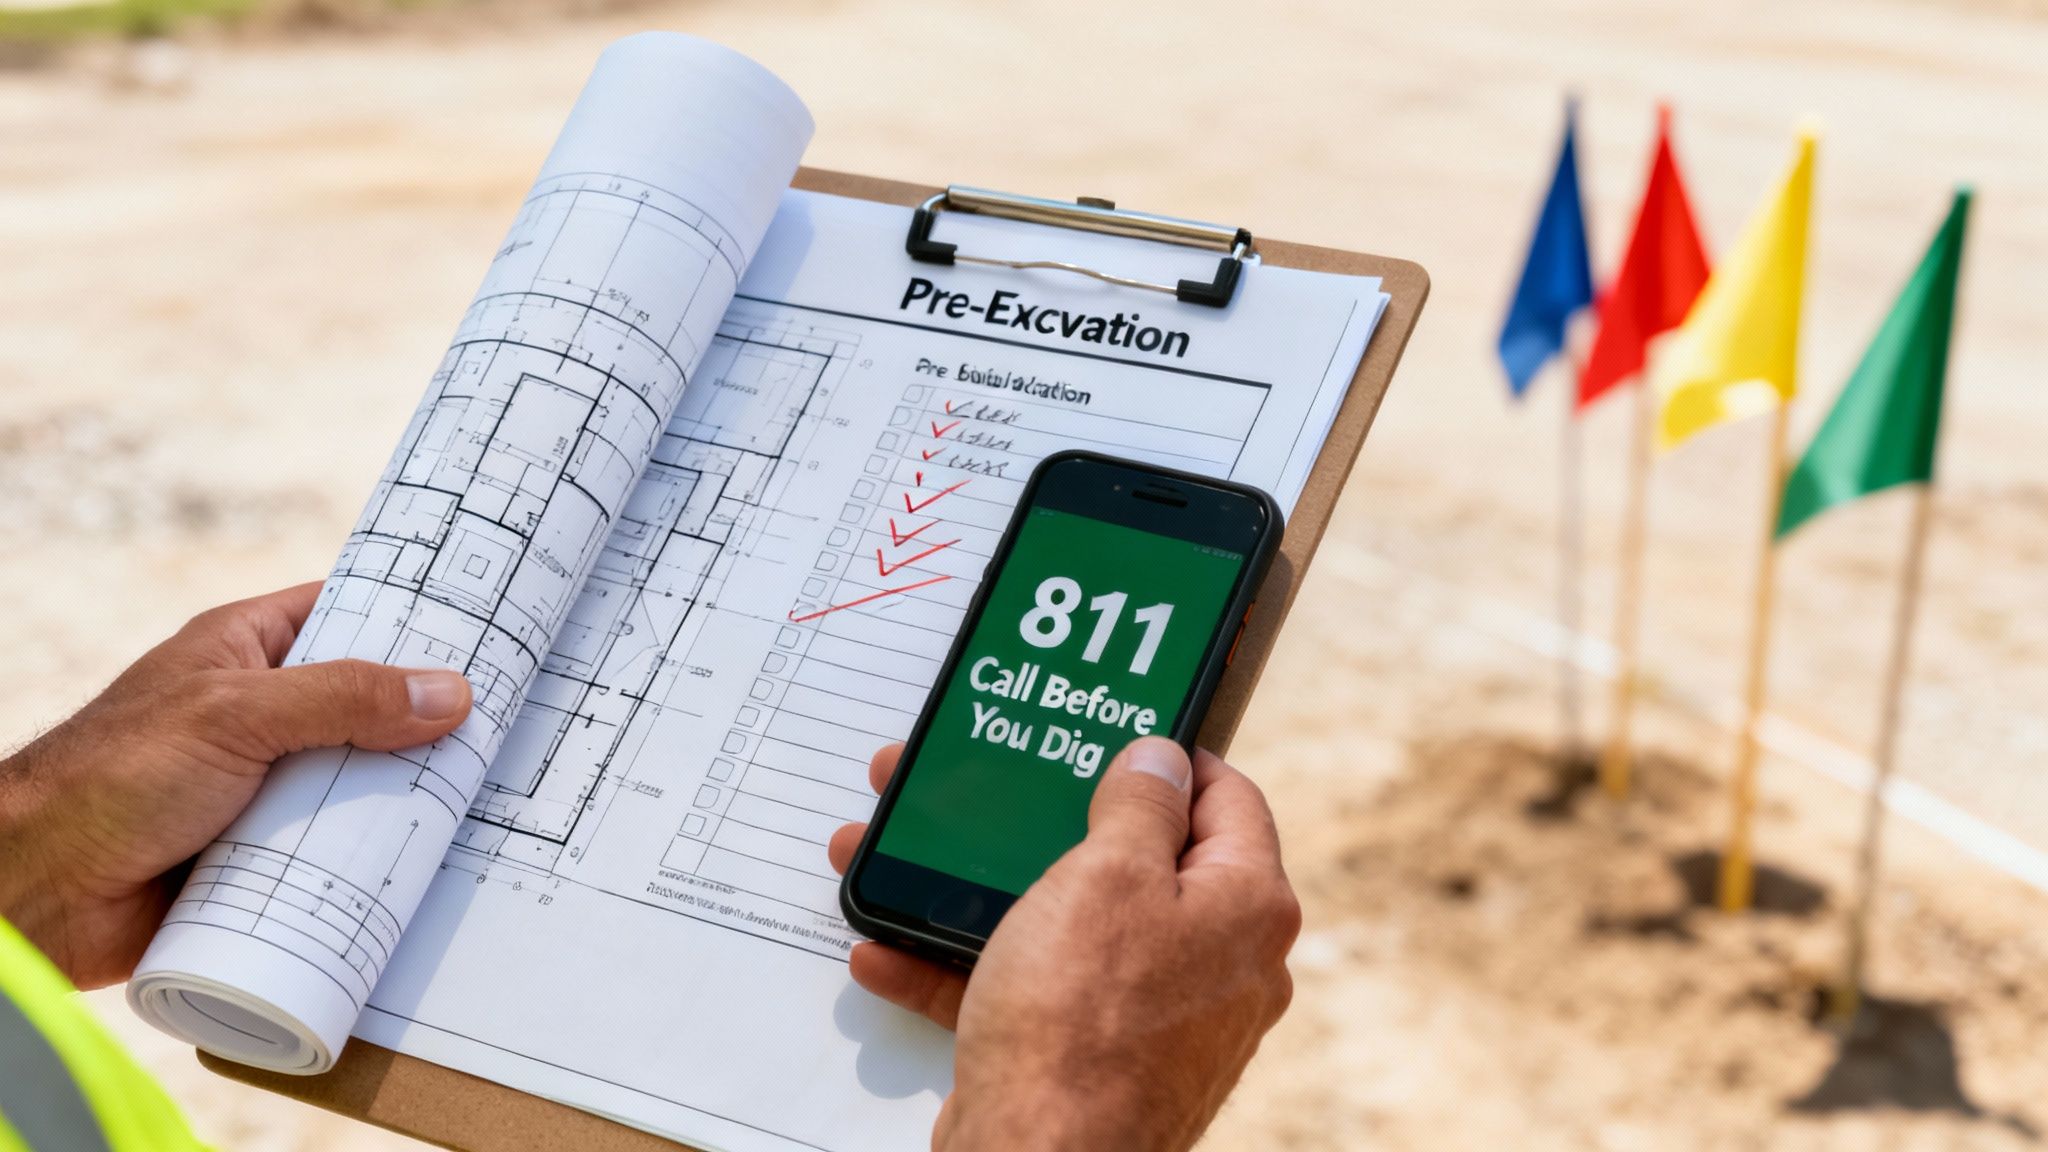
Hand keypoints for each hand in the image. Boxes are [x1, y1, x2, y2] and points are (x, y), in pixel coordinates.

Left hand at [0, 582, 471, 987]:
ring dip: (411, 797)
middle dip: (430, 720)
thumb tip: (450, 693)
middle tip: (514, 724)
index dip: (412, 617)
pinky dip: (382, 859)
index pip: (348, 613)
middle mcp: (262, 716)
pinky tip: (439, 863)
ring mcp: (266, 787)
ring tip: (495, 799)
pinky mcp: (267, 858)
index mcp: (247, 652)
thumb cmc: (110, 779)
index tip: (487, 627)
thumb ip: (342, 698)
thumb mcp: (235, 714)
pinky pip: (341, 851)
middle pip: (370, 707)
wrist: (38, 896)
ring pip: (362, 783)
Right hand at [828, 737, 1299, 1151]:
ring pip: (1072, 927)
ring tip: (918, 859)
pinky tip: (896, 948)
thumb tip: (1161, 759)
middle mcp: (1219, 963)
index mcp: (1246, 906)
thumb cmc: (1082, 1026)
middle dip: (1049, 824)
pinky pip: (1035, 991)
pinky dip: (970, 967)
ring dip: (989, 892)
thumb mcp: (1108, 876)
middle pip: (1139, 861)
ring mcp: (1158, 1018)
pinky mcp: (1097, 1060)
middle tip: (1000, 793)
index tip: (1112, 737)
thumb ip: (1140, 805)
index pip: (1227, 798)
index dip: (1168, 758)